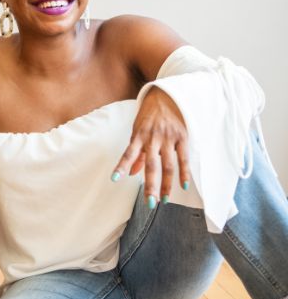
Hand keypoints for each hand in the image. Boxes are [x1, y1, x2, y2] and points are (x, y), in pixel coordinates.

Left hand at [113, 87, 188, 207]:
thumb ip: (136, 152)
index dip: (122, 166)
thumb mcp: (138, 130)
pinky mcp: (182, 137)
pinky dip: (184, 172)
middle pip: (151, 165)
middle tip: (149, 203)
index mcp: (139, 136)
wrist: (167, 95)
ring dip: (166, 184)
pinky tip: (183, 185)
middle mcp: (153, 138)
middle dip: (150, 185)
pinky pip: (184, 158)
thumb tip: (132, 173)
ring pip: (168, 165)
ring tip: (164, 200)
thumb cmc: (149, 116)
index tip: (115, 178)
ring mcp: (168, 138)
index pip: (128, 154)